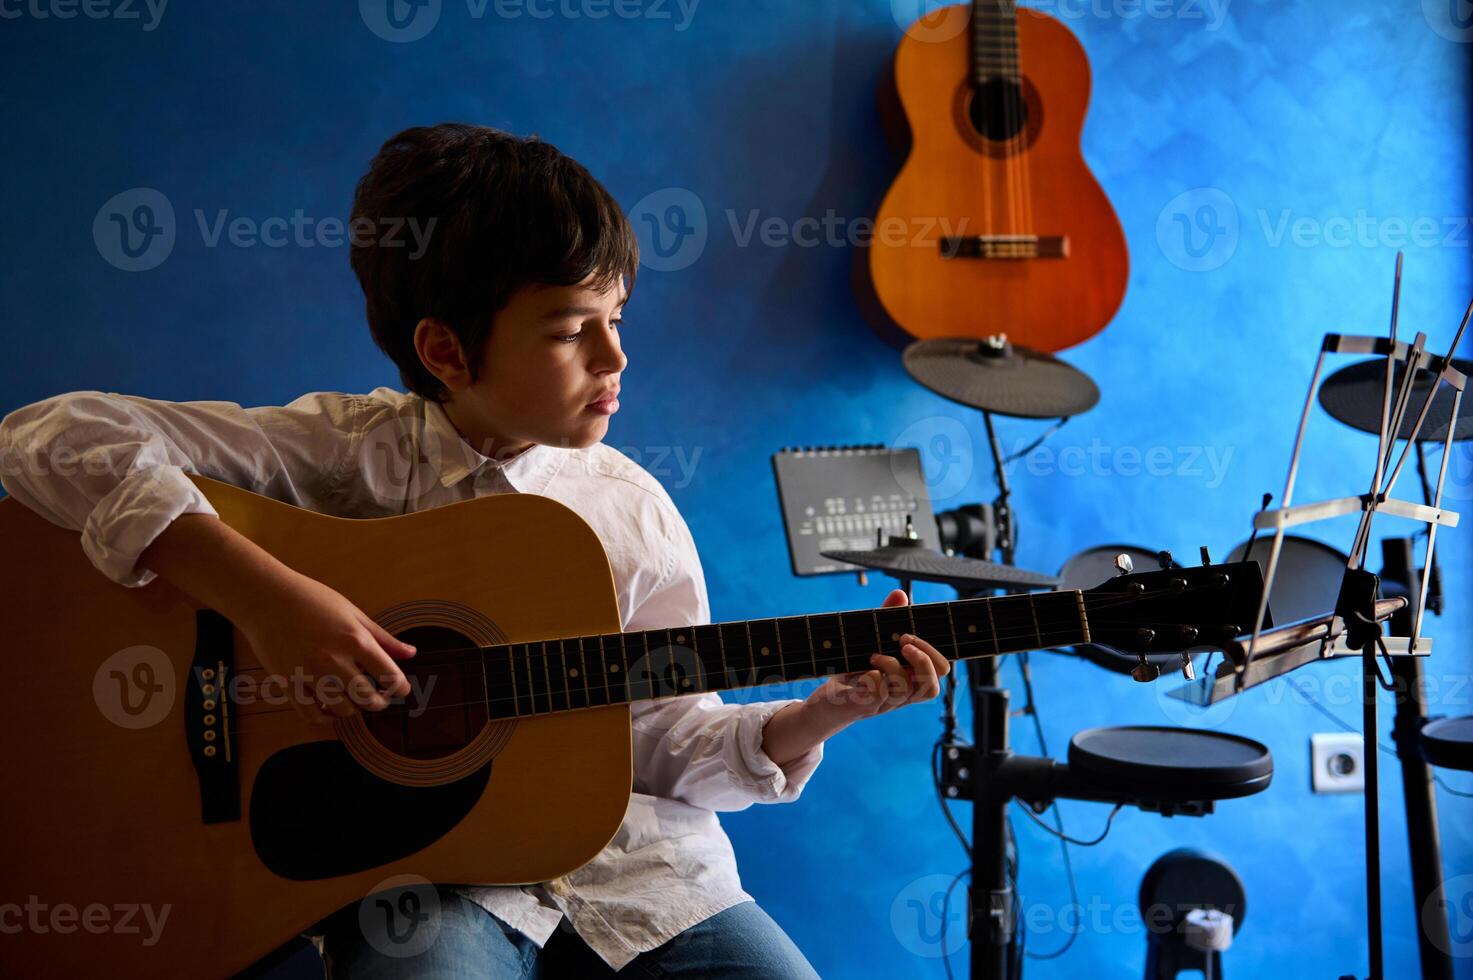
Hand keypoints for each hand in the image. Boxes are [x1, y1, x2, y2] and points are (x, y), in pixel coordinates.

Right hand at [235, 567, 416, 726]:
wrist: (266, 598)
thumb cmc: (311, 600)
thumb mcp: (353, 613)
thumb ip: (383, 638)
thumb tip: (410, 653)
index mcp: (354, 640)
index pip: (389, 675)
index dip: (400, 687)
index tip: (401, 688)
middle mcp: (334, 660)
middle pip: (367, 699)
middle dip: (379, 702)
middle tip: (379, 698)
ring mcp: (309, 674)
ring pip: (342, 710)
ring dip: (353, 709)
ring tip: (353, 699)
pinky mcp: (288, 684)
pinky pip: (311, 714)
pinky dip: (325, 717)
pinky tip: (329, 708)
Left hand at [801, 588, 950, 731]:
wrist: (827, 700)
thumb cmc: (854, 670)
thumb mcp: (872, 642)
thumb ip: (887, 619)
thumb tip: (900, 594)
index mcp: (911, 678)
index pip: (941, 670)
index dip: (931, 652)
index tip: (907, 635)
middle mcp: (903, 694)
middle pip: (933, 687)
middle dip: (921, 659)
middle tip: (901, 643)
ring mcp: (885, 703)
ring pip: (905, 690)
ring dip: (891, 665)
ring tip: (873, 655)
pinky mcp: (863, 705)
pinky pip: (877, 693)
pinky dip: (872, 676)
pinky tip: (861, 670)